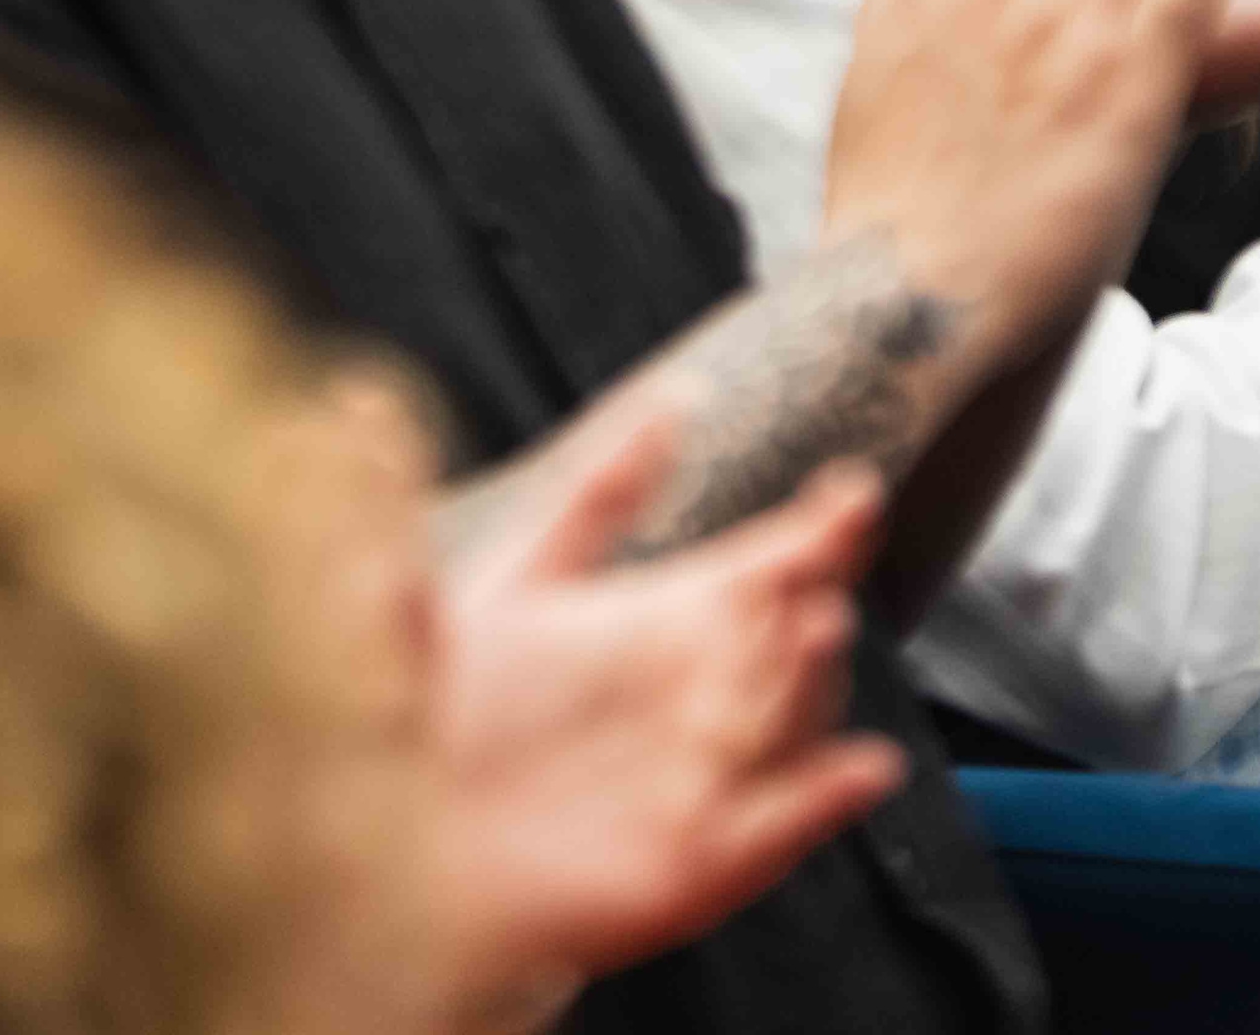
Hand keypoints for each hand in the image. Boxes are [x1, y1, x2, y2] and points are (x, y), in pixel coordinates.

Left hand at [426, 412, 903, 1023]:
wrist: (399, 854)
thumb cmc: (445, 718)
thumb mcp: (507, 583)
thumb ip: (586, 497)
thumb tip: (673, 401)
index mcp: (672, 621)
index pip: (774, 563)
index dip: (821, 529)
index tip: (848, 493)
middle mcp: (705, 692)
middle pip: (796, 632)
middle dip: (817, 596)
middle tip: (814, 565)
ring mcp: (709, 776)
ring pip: (796, 718)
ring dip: (813, 680)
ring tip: (811, 630)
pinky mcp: (701, 859)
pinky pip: (782, 825)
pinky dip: (827, 798)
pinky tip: (860, 768)